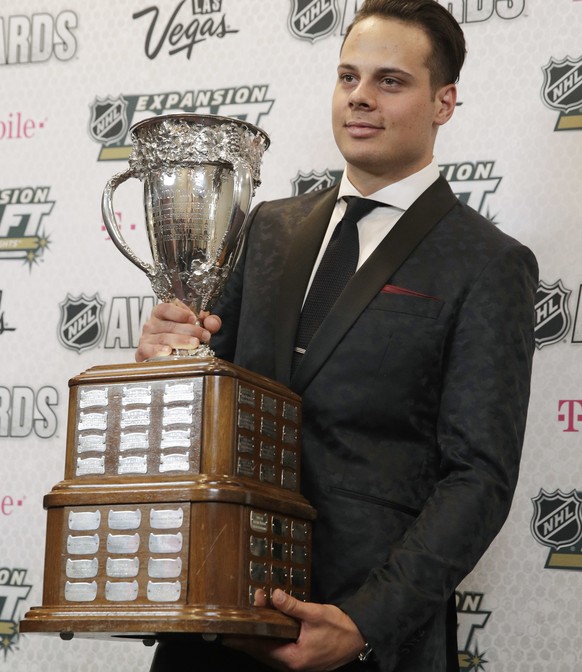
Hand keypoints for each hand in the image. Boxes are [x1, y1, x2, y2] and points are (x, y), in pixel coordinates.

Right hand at [135, 300, 221, 361]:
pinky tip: (168, 351)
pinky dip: (158, 350)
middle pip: (170, 325)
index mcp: (161, 314)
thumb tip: (213, 322)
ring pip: (164, 338)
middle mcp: (152, 324)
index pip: (166, 308)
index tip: (193, 318)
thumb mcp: (197, 328)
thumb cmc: (181, 340)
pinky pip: (148, 350)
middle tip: (203, 336)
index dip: (179, 312)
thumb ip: (207, 323)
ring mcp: (146, 338)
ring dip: (180, 341)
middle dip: (189, 330)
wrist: (166, 361)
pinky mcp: (142, 352)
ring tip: (194, 344)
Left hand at [225, 589, 365, 670]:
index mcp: (293, 659)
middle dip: (250, 638)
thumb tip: (273, 595)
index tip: (229, 635)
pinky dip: (272, 640)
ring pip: (272, 653)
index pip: (261, 650)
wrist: (359, 636)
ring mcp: (299, 665)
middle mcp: (293, 666)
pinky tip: (268, 629)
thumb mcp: (314, 613)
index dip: (245, 640)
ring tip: (249, 624)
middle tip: (235, 626)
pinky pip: (281, 652)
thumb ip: (292, 606)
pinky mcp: (303, 660)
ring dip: (261, 638)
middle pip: (264, 653)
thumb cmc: (338, 627)